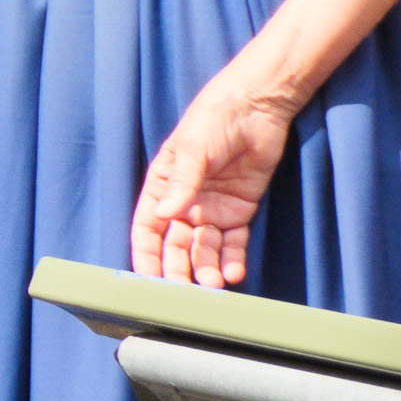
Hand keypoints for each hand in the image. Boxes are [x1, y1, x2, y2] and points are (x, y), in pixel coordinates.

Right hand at [135, 72, 294, 289]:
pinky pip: (234, 242)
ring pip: (204, 248)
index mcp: (161, 188)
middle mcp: (184, 204)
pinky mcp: (240, 210)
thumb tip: (165, 215)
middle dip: (177, 269)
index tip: (147, 278)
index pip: (147, 228)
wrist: (255, 108)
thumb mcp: (191, 150)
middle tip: (183, 292)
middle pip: (175, 245)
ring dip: (206, 268)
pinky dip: (232, 258)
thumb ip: (181, 184)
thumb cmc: (212, 120)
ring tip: (213, 285)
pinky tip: (233, 273)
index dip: (145, 254)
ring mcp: (212, 209)